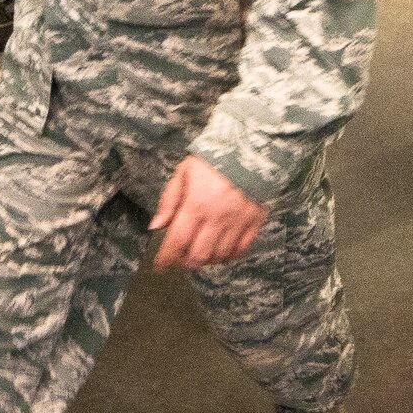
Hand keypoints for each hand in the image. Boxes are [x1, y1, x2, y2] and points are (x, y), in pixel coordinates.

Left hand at [150, 155, 267, 270]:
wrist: (250, 148)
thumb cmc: (212, 159)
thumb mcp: (184, 172)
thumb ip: (169, 200)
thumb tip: (156, 226)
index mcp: (196, 205)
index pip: (177, 240)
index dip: (166, 257)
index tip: (160, 265)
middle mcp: (217, 218)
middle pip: (199, 255)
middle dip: (186, 262)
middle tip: (181, 259)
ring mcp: (238, 222)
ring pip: (220, 255)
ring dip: (207, 260)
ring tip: (201, 254)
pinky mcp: (255, 222)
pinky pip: (242, 249)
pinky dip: (230, 255)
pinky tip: (223, 251)